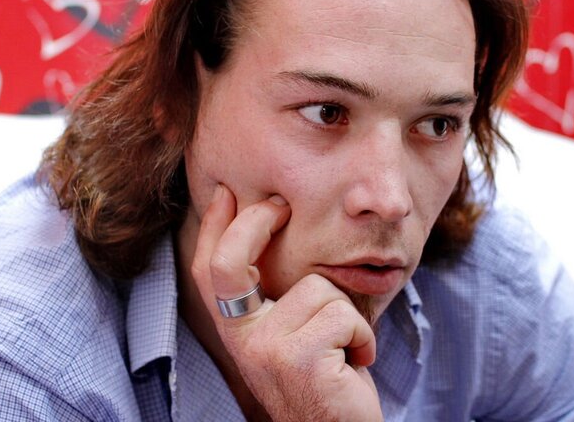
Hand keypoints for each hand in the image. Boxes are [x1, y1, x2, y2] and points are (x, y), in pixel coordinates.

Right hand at [190, 184, 382, 421]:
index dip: (213, 227)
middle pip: (230, 262)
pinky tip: (355, 363)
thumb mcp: (290, 336)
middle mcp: (241, 340)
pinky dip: (362, 336)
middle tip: (282, 204)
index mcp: (237, 331)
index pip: (210, 270)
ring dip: (347, 315)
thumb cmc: (326, 380)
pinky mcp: (298, 359)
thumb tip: (274, 233)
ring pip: (317, 288)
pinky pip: (343, 314)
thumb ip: (275, 298)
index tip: (227, 192)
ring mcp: (265, 350)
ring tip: (344, 349)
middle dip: (255, 220)